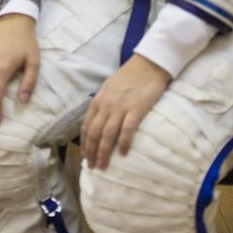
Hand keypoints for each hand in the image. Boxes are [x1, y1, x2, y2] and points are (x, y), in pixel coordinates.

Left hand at [80, 53, 171, 168]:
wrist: (147, 66)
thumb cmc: (128, 77)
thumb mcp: (108, 88)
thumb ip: (102, 103)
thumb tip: (98, 120)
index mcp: (98, 100)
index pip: (86, 126)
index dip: (84, 143)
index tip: (85, 156)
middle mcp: (106, 105)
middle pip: (94, 133)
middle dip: (91, 152)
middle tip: (92, 167)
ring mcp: (120, 108)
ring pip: (107, 134)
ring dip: (104, 152)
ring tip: (103, 165)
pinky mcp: (136, 110)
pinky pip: (126, 130)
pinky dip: (123, 143)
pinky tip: (122, 154)